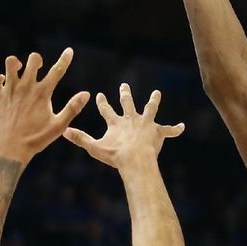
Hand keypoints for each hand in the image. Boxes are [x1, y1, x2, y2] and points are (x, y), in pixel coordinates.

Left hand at [0, 48, 89, 164]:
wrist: (10, 149)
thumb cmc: (37, 138)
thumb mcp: (59, 126)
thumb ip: (72, 108)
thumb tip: (86, 94)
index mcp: (42, 93)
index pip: (57, 70)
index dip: (65, 59)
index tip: (69, 51)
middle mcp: (26, 88)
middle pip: (33, 59)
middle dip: (37, 60)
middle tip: (37, 69)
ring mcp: (9, 90)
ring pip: (10, 62)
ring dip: (16, 64)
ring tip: (19, 70)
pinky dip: (0, 78)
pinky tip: (5, 84)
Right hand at [63, 84, 184, 168]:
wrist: (136, 159)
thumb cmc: (115, 156)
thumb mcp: (94, 148)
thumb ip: (80, 139)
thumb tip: (63, 131)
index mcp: (117, 122)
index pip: (107, 110)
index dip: (102, 102)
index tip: (99, 95)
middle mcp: (132, 119)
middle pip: (128, 103)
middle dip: (125, 95)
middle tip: (124, 86)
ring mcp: (146, 124)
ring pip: (151, 109)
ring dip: (153, 101)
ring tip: (157, 93)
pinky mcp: (158, 132)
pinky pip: (169, 131)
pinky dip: (175, 129)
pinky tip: (182, 127)